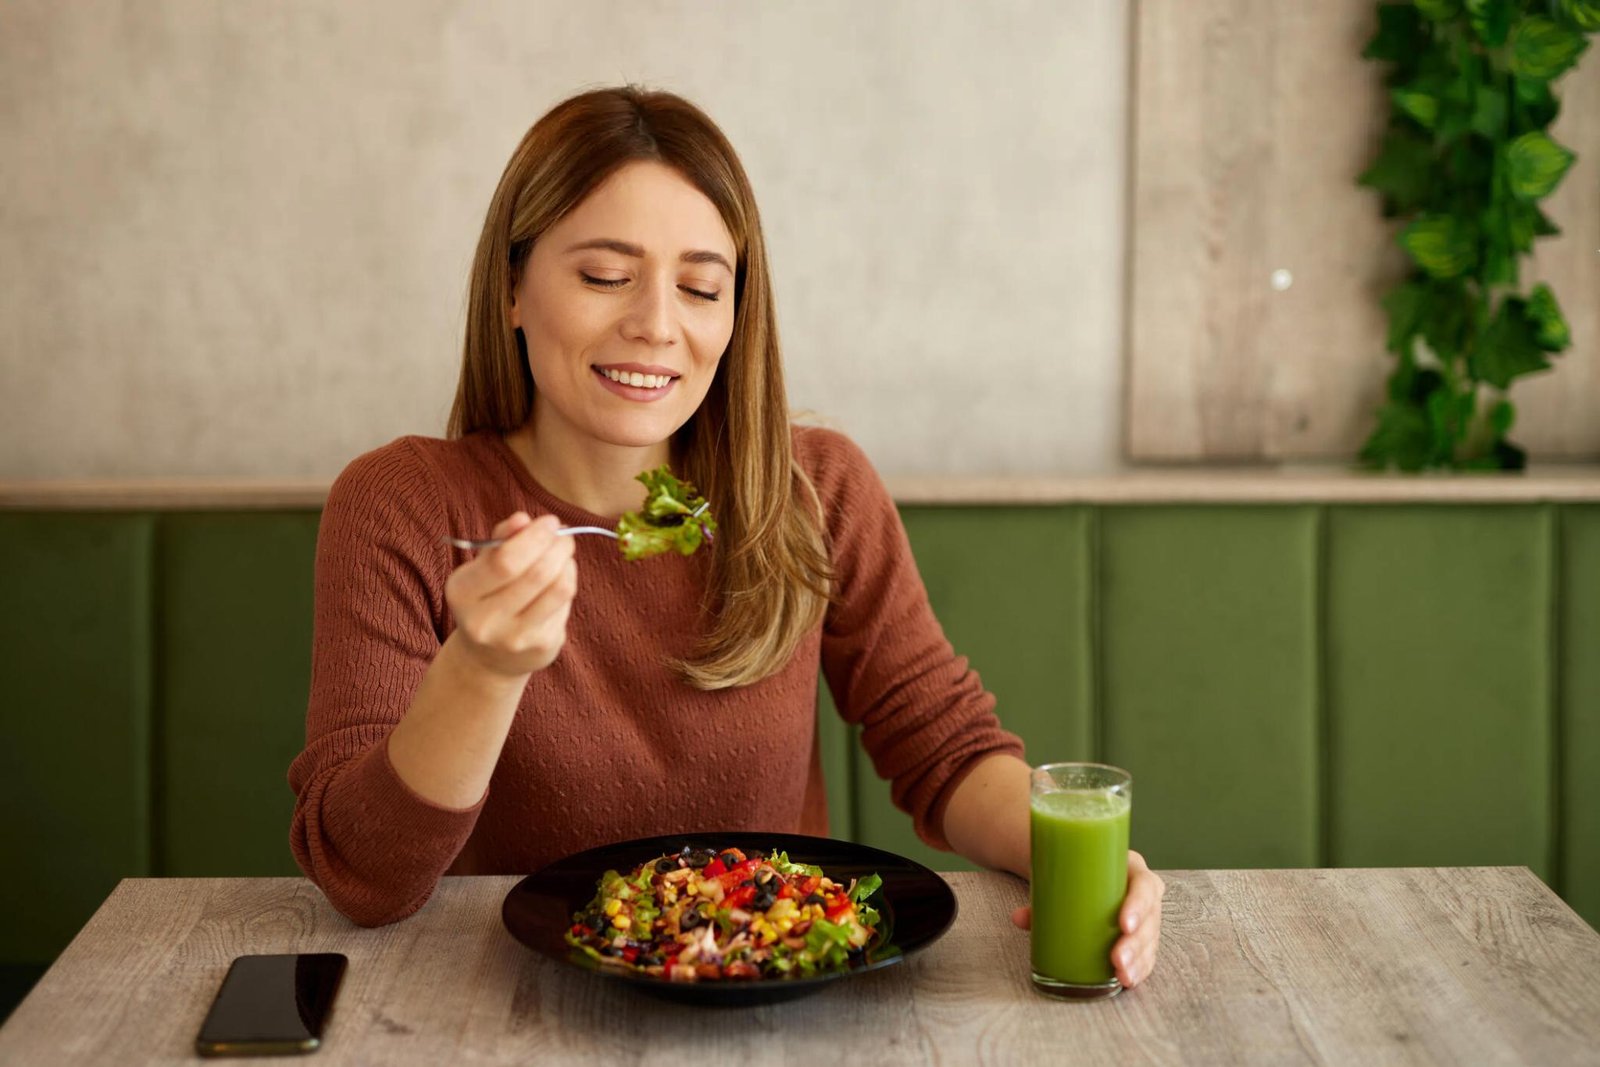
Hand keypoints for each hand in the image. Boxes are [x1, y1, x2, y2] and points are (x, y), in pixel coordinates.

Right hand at [444, 512, 577, 677]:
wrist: (489, 657)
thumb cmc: (489, 597)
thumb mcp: (483, 566)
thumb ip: (501, 540)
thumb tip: (522, 520)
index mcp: (462, 592)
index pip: (504, 562)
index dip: (534, 537)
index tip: (551, 522)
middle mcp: (485, 621)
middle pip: (537, 574)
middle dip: (557, 546)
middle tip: (564, 535)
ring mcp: (514, 638)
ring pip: (559, 588)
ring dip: (567, 563)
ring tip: (563, 554)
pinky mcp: (541, 647)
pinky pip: (566, 604)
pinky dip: (568, 582)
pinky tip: (559, 580)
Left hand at [1009, 849, 1165, 988]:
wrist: (1080, 869)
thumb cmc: (1076, 871)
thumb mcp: (1063, 875)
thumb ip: (1042, 897)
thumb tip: (1017, 918)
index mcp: (1131, 869)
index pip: (1145, 885)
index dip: (1138, 905)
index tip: (1122, 924)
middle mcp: (1143, 892)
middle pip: (1150, 918)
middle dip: (1136, 943)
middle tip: (1116, 960)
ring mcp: (1145, 915)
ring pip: (1150, 940)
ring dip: (1138, 960)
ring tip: (1122, 975)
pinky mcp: (1140, 935)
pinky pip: (1146, 953)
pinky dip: (1139, 968)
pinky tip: (1129, 980)